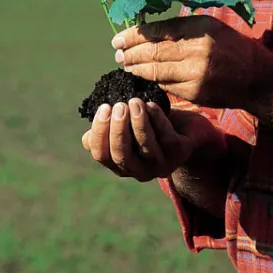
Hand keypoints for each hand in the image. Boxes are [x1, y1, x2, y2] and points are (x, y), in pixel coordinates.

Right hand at [82, 97, 224, 181]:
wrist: (185, 128)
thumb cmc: (149, 125)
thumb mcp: (126, 128)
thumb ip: (108, 131)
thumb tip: (87, 138)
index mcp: (120, 165)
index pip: (102, 155)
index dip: (100, 133)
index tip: (104, 107)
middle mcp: (139, 171)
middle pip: (122, 155)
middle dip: (118, 129)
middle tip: (119, 105)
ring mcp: (160, 165)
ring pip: (145, 147)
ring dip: (138, 123)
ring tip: (135, 101)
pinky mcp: (179, 154)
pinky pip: (166, 138)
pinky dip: (157, 120)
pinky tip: (151, 105)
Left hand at [111, 15, 270, 110]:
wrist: (257, 78)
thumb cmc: (232, 48)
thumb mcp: (211, 28)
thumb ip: (182, 29)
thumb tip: (148, 31)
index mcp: (200, 27)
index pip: (158, 30)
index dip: (134, 35)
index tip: (118, 38)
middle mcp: (197, 48)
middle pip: (153, 50)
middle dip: (129, 52)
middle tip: (116, 53)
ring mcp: (195, 73)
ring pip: (155, 70)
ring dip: (136, 68)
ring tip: (124, 65)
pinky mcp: (195, 92)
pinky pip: (166, 86)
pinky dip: (151, 81)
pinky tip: (143, 78)